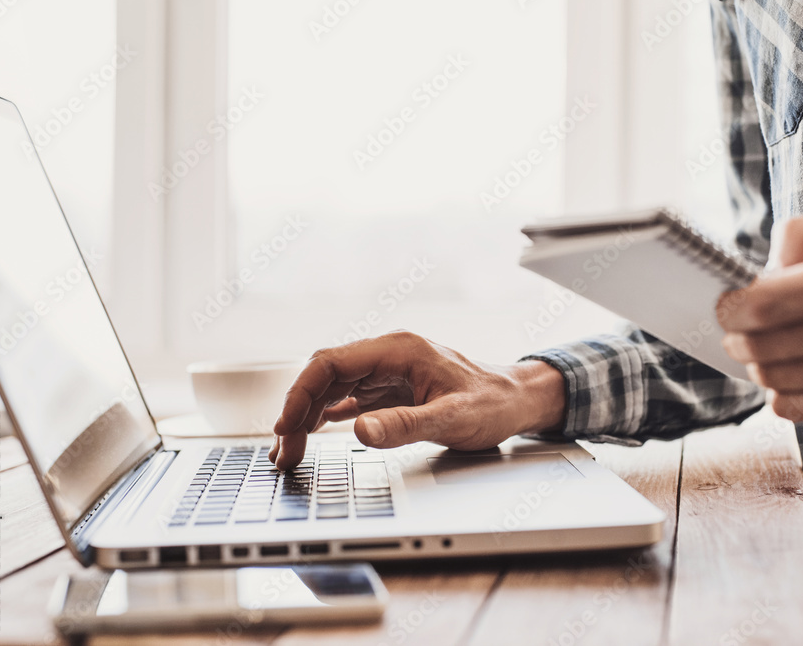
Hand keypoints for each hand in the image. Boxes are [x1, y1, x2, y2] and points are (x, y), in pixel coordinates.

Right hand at [268, 331, 565, 469]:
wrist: (518, 401)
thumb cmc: (493, 404)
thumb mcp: (451, 419)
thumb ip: (405, 426)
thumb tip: (361, 431)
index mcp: (398, 350)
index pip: (331, 363)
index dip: (300, 393)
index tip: (286, 426)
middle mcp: (388, 355)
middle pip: (325, 375)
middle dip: (297, 411)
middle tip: (284, 451)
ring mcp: (388, 371)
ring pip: (333, 387)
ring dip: (308, 416)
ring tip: (290, 450)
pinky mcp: (391, 388)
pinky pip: (348, 397)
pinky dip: (326, 416)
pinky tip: (313, 433)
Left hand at [717, 206, 802, 425]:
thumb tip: (763, 266)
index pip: (765, 303)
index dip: (731, 308)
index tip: (726, 305)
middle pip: (760, 346)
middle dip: (736, 337)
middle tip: (739, 329)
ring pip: (772, 379)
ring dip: (756, 364)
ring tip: (768, 349)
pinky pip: (792, 408)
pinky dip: (778, 392)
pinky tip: (792, 374)